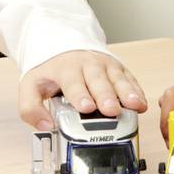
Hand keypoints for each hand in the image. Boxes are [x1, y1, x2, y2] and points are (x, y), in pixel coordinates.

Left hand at [19, 50, 148, 129]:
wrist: (64, 48)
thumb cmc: (51, 72)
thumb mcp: (31, 87)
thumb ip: (31, 109)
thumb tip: (45, 126)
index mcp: (66, 69)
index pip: (73, 83)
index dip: (80, 95)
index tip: (86, 107)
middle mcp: (88, 65)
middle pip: (98, 81)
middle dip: (106, 96)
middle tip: (111, 110)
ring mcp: (105, 66)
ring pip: (118, 79)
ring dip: (127, 92)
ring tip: (135, 105)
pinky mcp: (118, 69)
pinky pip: (129, 79)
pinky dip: (136, 91)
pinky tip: (142, 103)